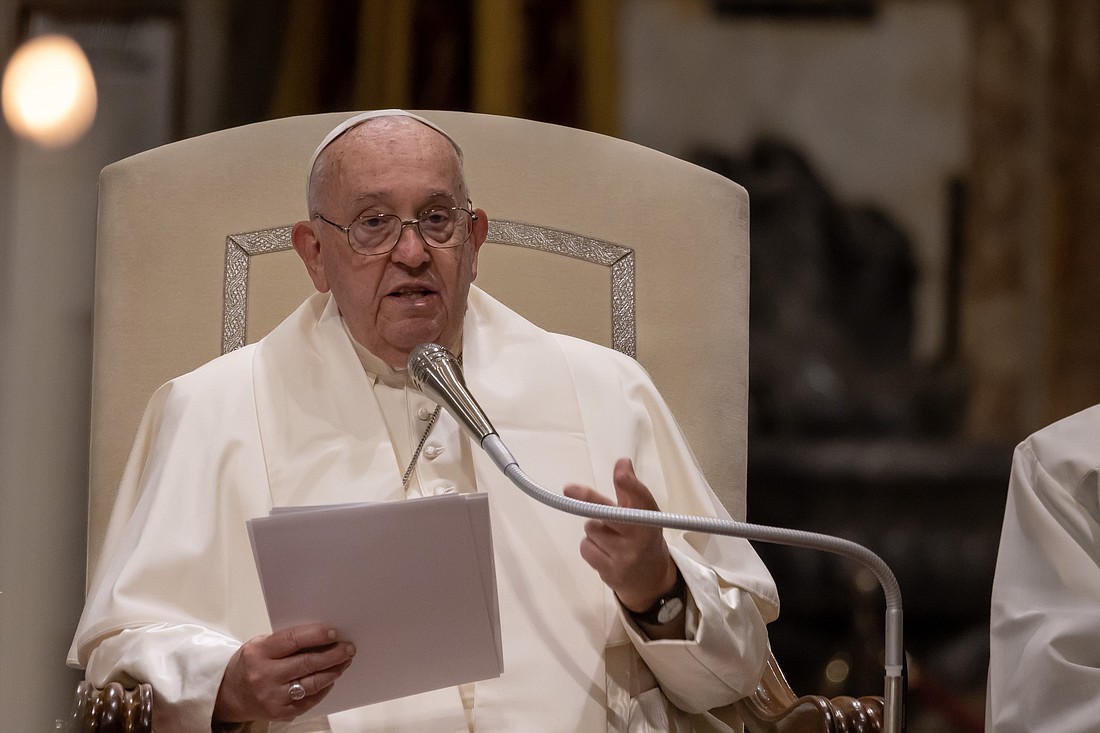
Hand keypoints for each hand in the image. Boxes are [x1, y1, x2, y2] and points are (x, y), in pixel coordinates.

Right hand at [213, 624, 355, 723]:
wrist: (231, 694)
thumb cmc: (251, 664)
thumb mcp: (261, 645)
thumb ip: (287, 641)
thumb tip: (322, 635)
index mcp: (259, 653)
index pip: (293, 640)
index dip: (317, 635)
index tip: (334, 632)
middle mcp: (265, 676)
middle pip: (307, 663)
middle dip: (333, 654)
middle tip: (348, 648)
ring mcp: (272, 697)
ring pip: (312, 684)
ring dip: (333, 671)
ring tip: (344, 662)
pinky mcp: (279, 713)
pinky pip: (309, 701)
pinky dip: (323, 689)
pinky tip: (330, 679)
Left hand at [563, 458, 678, 612]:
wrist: (653, 581)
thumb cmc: (644, 539)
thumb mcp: (644, 514)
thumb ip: (630, 490)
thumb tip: (622, 463)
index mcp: (649, 518)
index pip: (641, 498)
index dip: (630, 484)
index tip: (621, 471)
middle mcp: (640, 537)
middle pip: (609, 514)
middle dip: (589, 500)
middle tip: (569, 489)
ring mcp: (625, 557)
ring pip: (591, 529)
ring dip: (595, 529)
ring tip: (610, 537)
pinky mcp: (610, 573)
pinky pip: (586, 548)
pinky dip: (590, 546)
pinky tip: (605, 551)